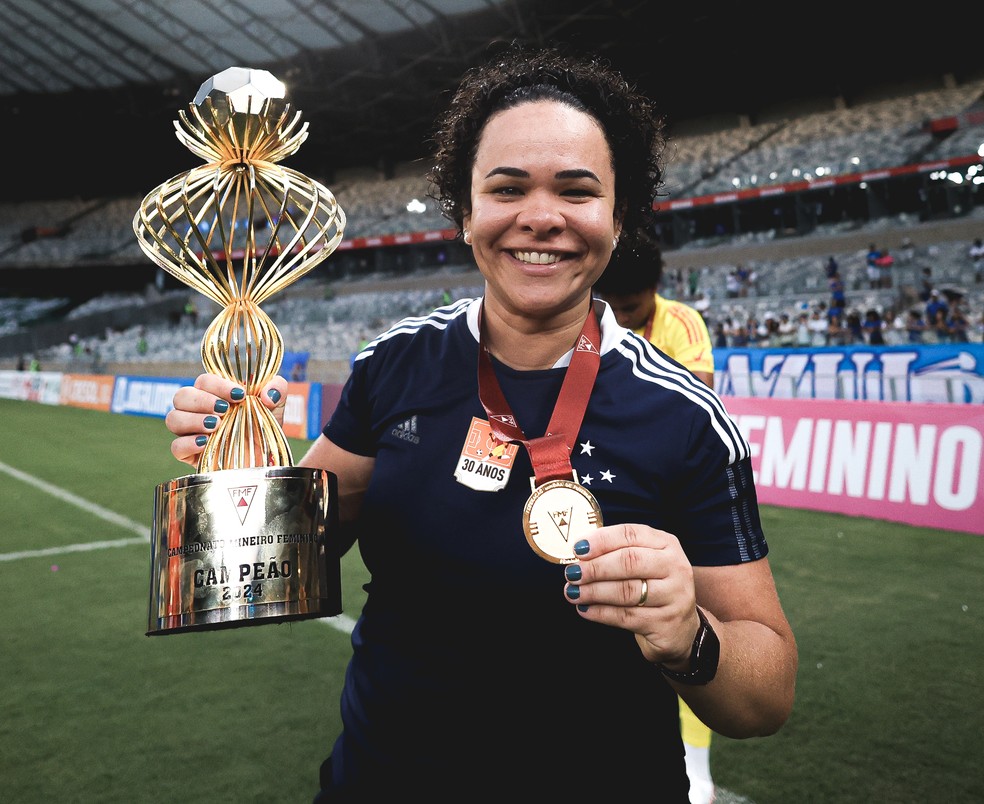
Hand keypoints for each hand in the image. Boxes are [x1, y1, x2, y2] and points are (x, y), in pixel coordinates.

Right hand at [165, 372, 288, 466]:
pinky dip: (188, 443)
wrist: (266, 461)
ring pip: (173, 418)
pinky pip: (175, 447)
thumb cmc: (265, 429)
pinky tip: (206, 442)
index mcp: (215, 395)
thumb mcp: (276, 406)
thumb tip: (267, 394)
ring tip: (216, 425)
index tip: (239, 395)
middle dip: (201, 400)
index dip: (218, 384)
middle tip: (223, 411)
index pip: (203, 381)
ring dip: (193, 419)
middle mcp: (199, 411)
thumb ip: (277, 388)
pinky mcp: (191, 456)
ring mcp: (192, 433)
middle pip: (181, 396)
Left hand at [563, 523, 701, 666]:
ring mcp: (674, 596)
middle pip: (629, 561)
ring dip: (594, 591)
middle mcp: (675, 566)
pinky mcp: (666, 622)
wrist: (680, 629)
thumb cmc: (653, 588)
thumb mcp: (644, 563)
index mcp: (666, 544)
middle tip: (572, 573)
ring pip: (627, 591)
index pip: (630, 534)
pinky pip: (626, 616)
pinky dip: (600, 612)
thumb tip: (579, 551)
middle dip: (596, 567)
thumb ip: (617, 552)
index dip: (601, 540)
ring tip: (573, 592)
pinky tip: (585, 609)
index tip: (577, 549)